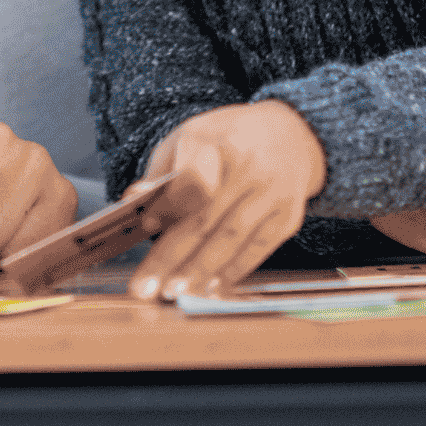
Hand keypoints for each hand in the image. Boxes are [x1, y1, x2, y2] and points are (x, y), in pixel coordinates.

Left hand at [129, 100, 326, 299]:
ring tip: (173, 291)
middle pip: (205, 218)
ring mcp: (272, 195)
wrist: (290, 135)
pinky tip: (210, 287)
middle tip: (148, 285)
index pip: (191, 181)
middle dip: (173, 256)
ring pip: (231, 239)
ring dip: (199, 269)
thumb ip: (162, 168)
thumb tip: (134, 198)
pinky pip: (258, 249)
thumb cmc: (228, 139)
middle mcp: (249, 170)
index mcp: (220, 144)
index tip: (147, 226)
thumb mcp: (192, 136)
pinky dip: (233, 270)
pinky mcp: (287, 217)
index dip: (169, 206)